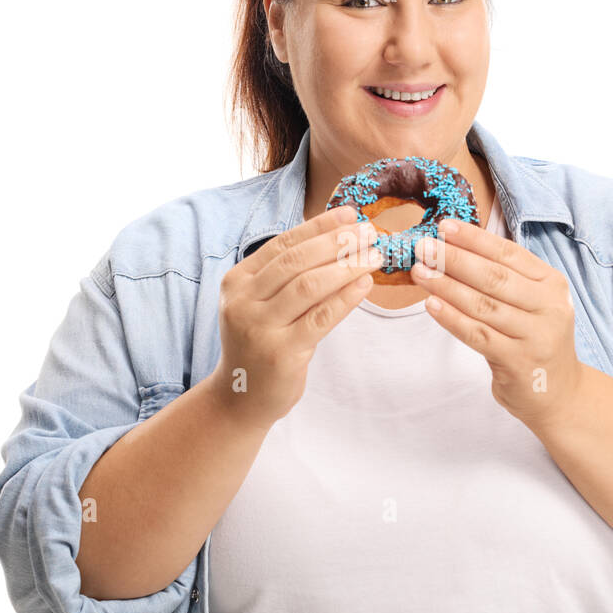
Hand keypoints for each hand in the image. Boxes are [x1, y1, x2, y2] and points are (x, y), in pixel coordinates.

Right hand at [210, 205, 381, 429]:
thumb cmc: (260, 343)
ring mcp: (260, 328)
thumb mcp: (261, 304)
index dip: (318, 227)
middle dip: (337, 243)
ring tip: (374, 256)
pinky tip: (365, 284)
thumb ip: (287, 276)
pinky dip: (346, 298)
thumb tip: (338, 238)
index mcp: (238, 281)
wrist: (241, 397)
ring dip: (346, 266)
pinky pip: (320, 318)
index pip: (283, 244)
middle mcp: (243, 302)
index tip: (350, 215)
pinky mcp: (281, 353)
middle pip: (296, 261)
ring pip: (309, 286)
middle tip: (369, 233)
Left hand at [410, 216, 583, 429]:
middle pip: (494, 277)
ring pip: (483, 305)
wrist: (558, 393)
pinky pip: (477, 335)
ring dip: (447, 286)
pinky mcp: (518, 361)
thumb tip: (454, 248)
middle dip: (454, 259)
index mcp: (552, 283)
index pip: (509, 254)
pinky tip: (431, 304)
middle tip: (423, 247)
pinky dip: (452, 318)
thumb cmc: (535, 340)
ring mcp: (535, 336)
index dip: (475, 239)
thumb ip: (505, 278)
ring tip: (420, 272)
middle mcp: (549, 307)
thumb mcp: (533, 303)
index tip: (444, 226)